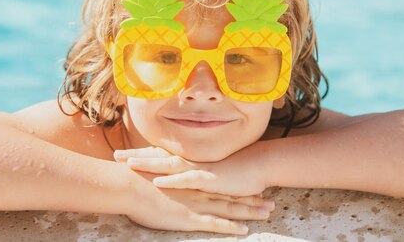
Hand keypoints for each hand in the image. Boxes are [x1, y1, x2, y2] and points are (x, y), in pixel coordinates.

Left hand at [114, 146, 267, 197]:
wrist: (257, 165)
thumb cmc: (234, 168)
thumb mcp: (208, 170)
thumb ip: (192, 171)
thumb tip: (176, 173)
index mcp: (188, 159)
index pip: (159, 155)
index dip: (140, 154)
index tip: (121, 154)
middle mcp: (189, 161)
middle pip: (158, 157)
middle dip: (136, 156)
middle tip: (115, 155)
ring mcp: (197, 168)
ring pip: (168, 166)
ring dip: (148, 164)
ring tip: (129, 164)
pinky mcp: (208, 178)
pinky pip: (186, 180)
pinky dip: (171, 181)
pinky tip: (157, 181)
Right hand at [123, 167, 273, 234]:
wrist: (131, 185)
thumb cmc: (140, 179)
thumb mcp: (160, 173)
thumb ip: (171, 176)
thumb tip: (172, 179)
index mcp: (194, 181)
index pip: (222, 185)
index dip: (239, 188)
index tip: (255, 188)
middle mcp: (200, 191)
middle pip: (232, 196)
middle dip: (253, 200)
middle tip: (272, 202)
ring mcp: (197, 204)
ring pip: (230, 208)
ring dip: (250, 211)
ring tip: (268, 212)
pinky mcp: (190, 218)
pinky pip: (215, 224)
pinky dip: (230, 227)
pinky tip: (244, 229)